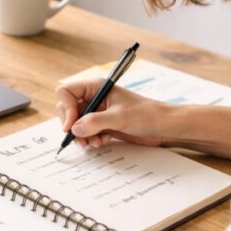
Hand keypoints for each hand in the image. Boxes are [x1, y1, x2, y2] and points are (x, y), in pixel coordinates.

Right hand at [55, 78, 169, 148]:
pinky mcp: (103, 124)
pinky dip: (90, 139)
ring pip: (76, 123)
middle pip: (68, 109)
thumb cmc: (146, 114)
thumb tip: (74, 128)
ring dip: (81, 136)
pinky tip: (101, 142)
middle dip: (72, 126)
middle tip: (81, 139)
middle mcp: (94, 97)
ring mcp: (98, 111)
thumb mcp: (119, 117)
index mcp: (96, 87)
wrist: (163, 127)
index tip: (72, 125)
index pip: (66, 92)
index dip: (66, 108)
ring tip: (93, 143)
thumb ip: (95, 122)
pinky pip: (86, 132)